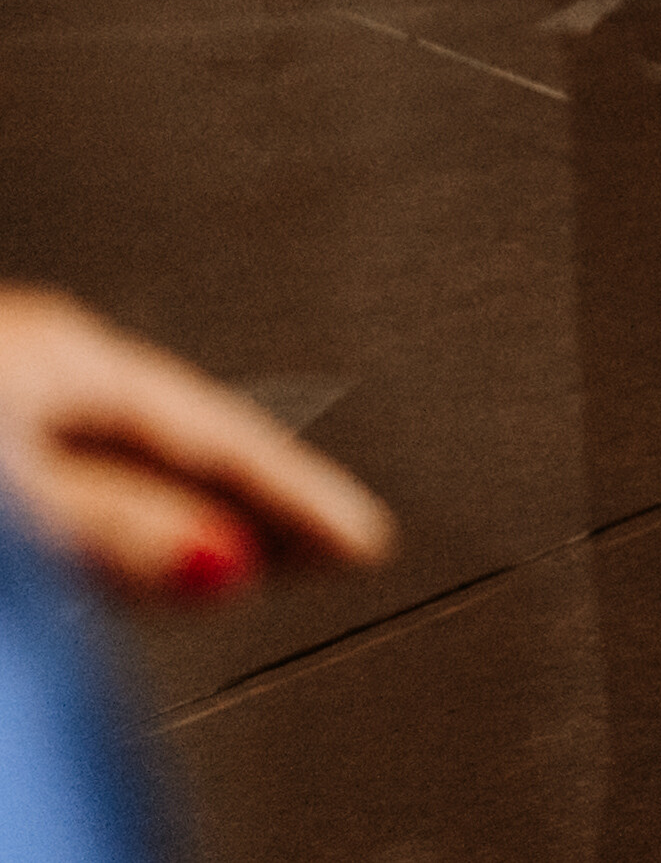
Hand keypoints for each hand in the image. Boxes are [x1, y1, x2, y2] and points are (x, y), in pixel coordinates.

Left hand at [0, 285, 394, 602]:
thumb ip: (123, 527)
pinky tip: (121, 540)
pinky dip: (122, 511)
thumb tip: (226, 563)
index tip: (367, 543)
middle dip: (257, 502)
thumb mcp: (22, 495)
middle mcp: (42, 361)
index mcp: (70, 354)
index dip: (304, 496)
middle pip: (181, 445)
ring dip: (189, 512)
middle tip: (332, 547)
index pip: (228, 437)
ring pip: (126, 460)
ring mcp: (8, 391)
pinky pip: (78, 471)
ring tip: (249, 557)